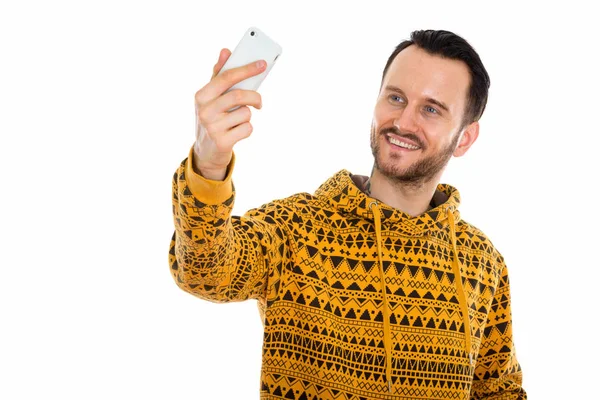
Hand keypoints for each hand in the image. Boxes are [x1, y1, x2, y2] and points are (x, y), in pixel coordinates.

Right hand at [193, 48, 264, 179]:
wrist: (206, 151)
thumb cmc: (213, 117)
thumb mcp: (211, 97)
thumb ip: (219, 74)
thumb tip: (225, 50)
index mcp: (201, 95)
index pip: (227, 77)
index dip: (246, 69)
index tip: (263, 64)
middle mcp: (204, 110)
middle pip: (239, 95)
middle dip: (255, 97)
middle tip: (259, 102)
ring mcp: (212, 127)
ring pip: (246, 113)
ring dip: (247, 116)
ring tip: (237, 121)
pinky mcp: (223, 142)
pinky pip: (247, 128)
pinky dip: (247, 129)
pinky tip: (236, 132)